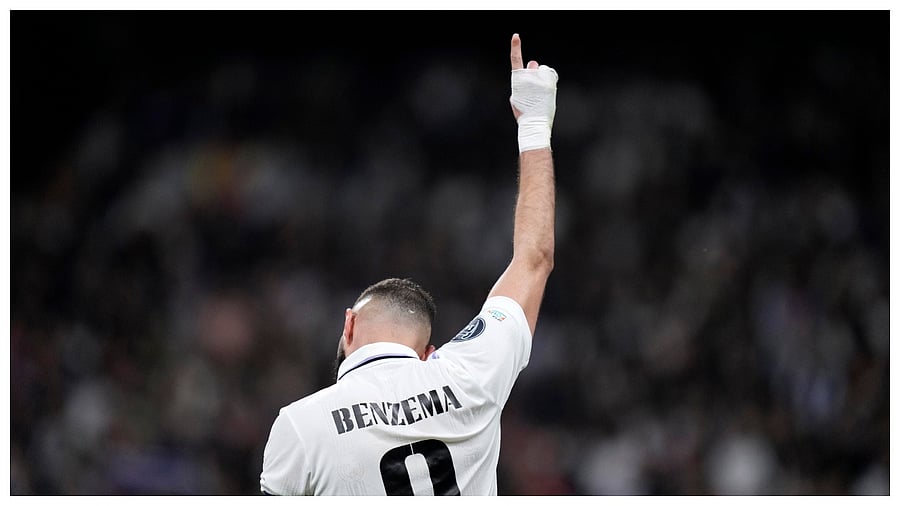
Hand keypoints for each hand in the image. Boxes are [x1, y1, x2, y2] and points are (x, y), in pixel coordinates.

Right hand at [509, 34, 557, 151]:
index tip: (516, 36)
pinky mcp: (549, 83)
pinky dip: (550, 81)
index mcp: (517, 80)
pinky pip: (550, 75)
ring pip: (542, 72)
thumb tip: (533, 62)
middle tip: (534, 90)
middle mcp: (528, 77)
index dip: (516, 48)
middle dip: (534, 74)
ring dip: (542, 80)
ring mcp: (539, 80)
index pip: (515, 60)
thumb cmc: (525, 112)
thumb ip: (523, 79)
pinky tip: (547, 92)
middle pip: (533, 68)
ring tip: (540, 96)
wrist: (534, 123)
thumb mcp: (518, 95)